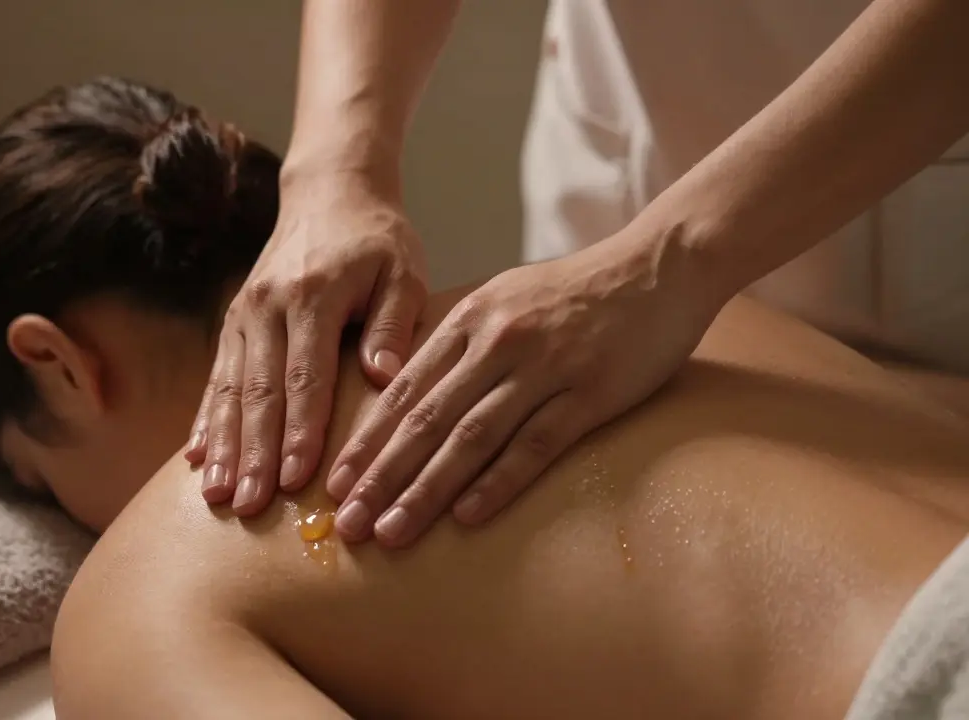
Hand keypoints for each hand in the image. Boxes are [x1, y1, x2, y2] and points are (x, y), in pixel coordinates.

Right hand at [187, 170, 427, 515]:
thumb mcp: (402, 272)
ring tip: (216, 495)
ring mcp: (244, 314)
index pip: (305, 376)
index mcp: (313, 296)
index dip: (299, 430)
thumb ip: (393, 324)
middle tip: (248, 505)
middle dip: (251, 452)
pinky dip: (205, 420)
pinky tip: (195, 459)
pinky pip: (216, 378)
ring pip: (229, 390)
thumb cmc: (377, 240)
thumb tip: (384, 378)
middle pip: (258, 391)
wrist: (330, 191)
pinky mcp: (234, 321)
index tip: (295, 478)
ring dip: (221, 446)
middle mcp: (268, 307)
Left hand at [325, 230, 723, 546]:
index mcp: (471, 320)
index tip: (335, 484)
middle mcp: (497, 342)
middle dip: (380, 475)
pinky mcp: (590, 392)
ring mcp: (544, 367)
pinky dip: (498, 482)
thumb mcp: (505, 299)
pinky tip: (467, 517)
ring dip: (425, 489)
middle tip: (348, 523)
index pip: (403, 390)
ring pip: (470, 437)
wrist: (659, 265)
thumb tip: (410, 390)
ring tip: (392, 531)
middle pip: (425, 419)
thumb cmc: (578, 291)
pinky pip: (536, 444)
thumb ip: (460, 342)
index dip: (366, 441)